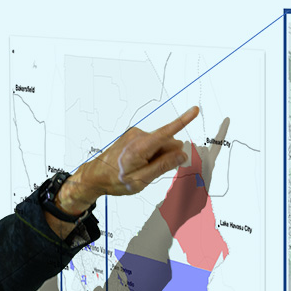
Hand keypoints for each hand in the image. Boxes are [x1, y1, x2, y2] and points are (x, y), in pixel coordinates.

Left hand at [56, 106, 199, 213]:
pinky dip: (151, 153)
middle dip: (169, 155)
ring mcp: (135, 134)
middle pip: (168, 142)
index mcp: (140, 147)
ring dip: (159, 156)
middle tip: (154, 171)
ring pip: (160, 143)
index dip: (183, 121)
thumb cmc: (115, 180)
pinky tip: (140, 163)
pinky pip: (152, 143)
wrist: (96, 175)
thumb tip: (181, 155)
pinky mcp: (134, 136)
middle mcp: (138, 136)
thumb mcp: (140, 180)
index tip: (195, 110)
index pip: (166, 132)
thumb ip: (162, 166)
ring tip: (142, 168)